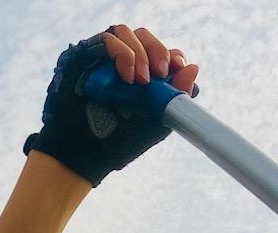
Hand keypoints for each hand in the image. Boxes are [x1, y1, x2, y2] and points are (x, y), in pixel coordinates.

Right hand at [24, 25, 199, 187]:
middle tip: (161, 74)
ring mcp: (100, 60)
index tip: (178, 67)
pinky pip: (106, 40)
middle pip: (144, 36)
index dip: (172, 55)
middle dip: (158, 50)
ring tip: (141, 81)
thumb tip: (194, 68)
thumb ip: (174, 96)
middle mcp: (119, 64)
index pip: (159, 51)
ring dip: (139, 52)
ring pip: (125, 32)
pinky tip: (126, 78)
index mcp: (138, 76)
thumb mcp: (155, 122)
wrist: (84, 156)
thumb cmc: (116, 143)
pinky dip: (122, 54)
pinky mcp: (83, 58)